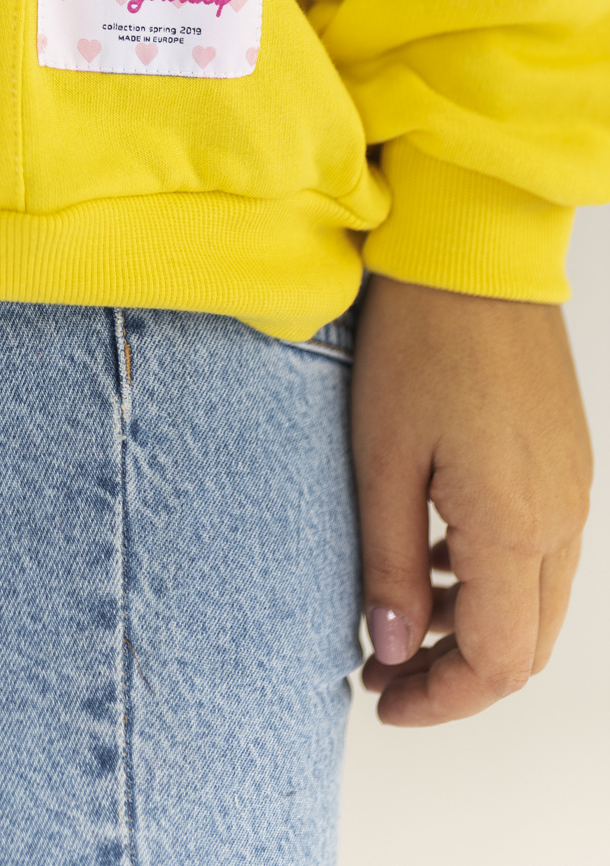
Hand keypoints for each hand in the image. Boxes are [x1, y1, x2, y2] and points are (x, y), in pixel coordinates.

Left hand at [351, 274, 592, 725]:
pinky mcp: (565, 457)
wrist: (472, 254)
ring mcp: (572, 485)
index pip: (496, 662)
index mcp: (518, 526)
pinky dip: (493, 577)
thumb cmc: (419, 345)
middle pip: (527, 644)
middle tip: (383, 669)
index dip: (440, 699)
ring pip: (538, 599)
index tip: (381, 699)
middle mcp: (562, 517)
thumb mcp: (383, 459)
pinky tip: (436, 555)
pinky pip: (542, 548)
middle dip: (457, 674)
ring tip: (398, 615)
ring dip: (475, 626)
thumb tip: (391, 647)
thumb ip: (391, 562)